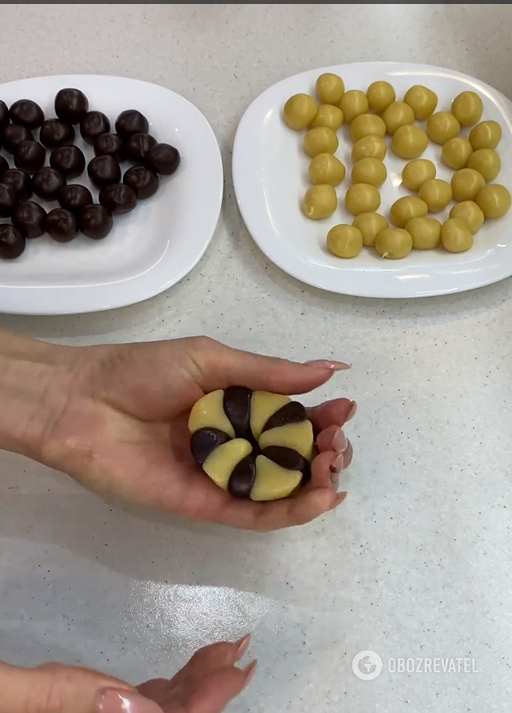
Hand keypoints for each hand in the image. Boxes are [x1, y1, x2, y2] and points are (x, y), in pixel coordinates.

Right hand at [0, 638, 253, 712]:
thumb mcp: (16, 700)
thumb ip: (63, 699)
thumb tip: (122, 700)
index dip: (205, 703)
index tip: (237, 673)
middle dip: (212, 686)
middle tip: (243, 651)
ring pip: (161, 708)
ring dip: (197, 678)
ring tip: (227, 648)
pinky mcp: (94, 710)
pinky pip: (142, 701)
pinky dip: (170, 683)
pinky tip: (188, 669)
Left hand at [3, 334, 354, 530]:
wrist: (84, 402)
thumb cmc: (144, 372)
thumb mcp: (212, 360)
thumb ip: (269, 372)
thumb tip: (331, 368)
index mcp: (240, 405)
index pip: (294, 417)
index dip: (324, 415)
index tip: (346, 408)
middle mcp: (237, 443)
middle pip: (295, 456)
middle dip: (327, 451)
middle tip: (337, 442)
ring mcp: (224, 475)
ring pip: (282, 489)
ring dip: (317, 483)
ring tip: (334, 467)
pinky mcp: (206, 505)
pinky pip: (255, 514)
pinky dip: (290, 511)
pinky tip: (319, 497)